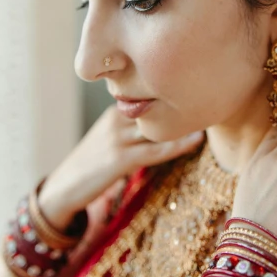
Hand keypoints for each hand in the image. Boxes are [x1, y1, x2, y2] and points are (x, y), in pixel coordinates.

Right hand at [39, 104, 203, 229]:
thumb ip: (132, 128)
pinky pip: (154, 149)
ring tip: (210, 112)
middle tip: (212, 95)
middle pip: (155, 104)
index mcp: (114, 111)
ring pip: (157, 124)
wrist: (63, 188)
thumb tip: (162, 124)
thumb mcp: (109, 138)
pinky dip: (177, 144)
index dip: (174, 92)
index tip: (201, 88)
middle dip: (182, 101)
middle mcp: (116, 119)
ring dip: (185, 120)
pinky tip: (195, 140)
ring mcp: (117, 138)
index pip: (149, 94)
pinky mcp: (119, 159)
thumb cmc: (90, 164)